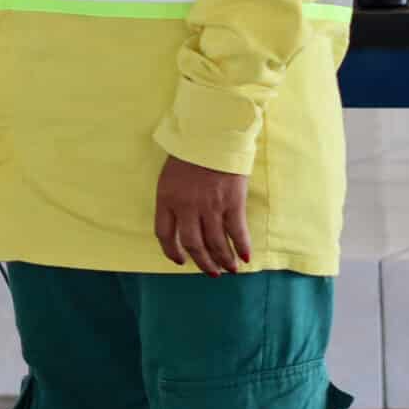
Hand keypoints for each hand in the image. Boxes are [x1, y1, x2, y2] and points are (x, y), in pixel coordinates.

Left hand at [154, 155, 249, 275]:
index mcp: (166, 199)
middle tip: (212, 273)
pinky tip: (245, 258)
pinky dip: (241, 247)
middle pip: (192, 244)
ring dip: (223, 260)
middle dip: (203, 262)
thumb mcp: (169, 177)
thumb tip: (182, 225)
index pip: (164, 234)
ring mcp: (210, 206)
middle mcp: (186, 207)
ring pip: (215, 243)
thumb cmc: (190, 155)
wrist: (212, 135)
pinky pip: (236, 232)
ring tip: (229, 270)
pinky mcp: (231, 203)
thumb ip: (172, 200)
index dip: (172, 252)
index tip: (180, 261)